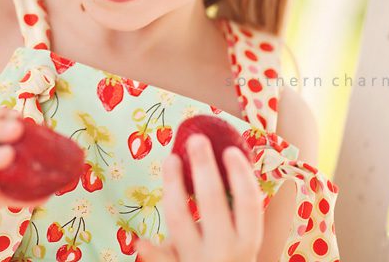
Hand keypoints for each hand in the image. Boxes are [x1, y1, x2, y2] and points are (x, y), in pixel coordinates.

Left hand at [136, 134, 263, 261]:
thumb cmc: (230, 260)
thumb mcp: (241, 244)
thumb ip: (235, 215)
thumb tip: (230, 163)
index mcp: (247, 243)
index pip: (249, 203)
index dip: (242, 175)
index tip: (230, 151)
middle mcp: (226, 252)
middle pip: (214, 202)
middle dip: (204, 168)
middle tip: (196, 140)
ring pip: (181, 220)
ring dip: (173, 188)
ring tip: (170, 160)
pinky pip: (164, 260)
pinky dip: (152, 252)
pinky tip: (139, 241)